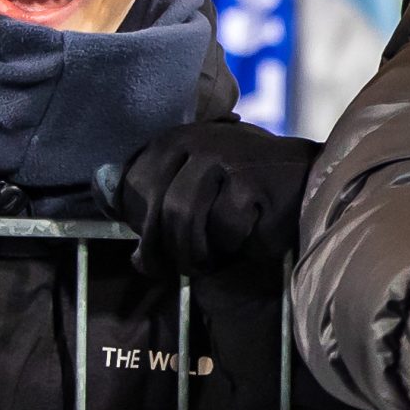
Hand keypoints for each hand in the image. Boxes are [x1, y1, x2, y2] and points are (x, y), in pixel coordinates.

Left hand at [106, 120, 318, 277]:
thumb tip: (105, 202)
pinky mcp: (251, 184)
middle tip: (171, 269)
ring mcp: (226, 159)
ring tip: (205, 262)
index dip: (138, 225)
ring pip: (186, 220)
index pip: (133, 186)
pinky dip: (229, 247)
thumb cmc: (241, 187)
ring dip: (193, 253)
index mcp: (175, 139)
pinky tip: (240, 244)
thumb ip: (154, 189)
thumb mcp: (192, 179)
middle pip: (159, 209)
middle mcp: (197, 142)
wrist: (304, 178)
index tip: (150, 247)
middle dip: (162, 249)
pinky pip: (223, 230)